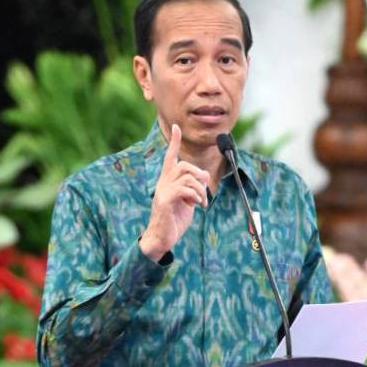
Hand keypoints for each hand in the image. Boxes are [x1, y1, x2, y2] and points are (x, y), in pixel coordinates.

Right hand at [139, 124, 208, 260]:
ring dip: (200, 189)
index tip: (176, 127)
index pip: (170, 157)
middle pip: (184, 165)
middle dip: (199, 175)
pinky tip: (197, 205)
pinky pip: (184, 189)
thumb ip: (194, 187)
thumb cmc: (174, 220)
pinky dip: (195, 195)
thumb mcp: (188, 201)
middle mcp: (163, 183)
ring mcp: (163, 191)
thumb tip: (204, 176)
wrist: (161, 238)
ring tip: (201, 202)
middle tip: (204, 191)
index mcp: (168, 181)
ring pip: (187, 176)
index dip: (174, 142)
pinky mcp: (165, 201)